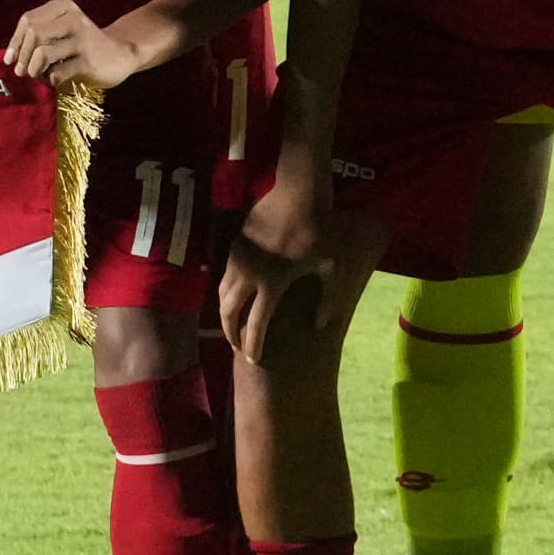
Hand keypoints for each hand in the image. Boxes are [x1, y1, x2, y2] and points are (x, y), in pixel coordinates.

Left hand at [2, 0, 146, 96]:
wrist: (121, 54)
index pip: (28, 20)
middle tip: (22, 71)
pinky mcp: (88, 62)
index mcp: (64, 7)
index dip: (15, 41)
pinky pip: (56, 73)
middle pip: (33, 34)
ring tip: (38, 75)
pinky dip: (50, 80)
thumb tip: (10, 57)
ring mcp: (82, 40)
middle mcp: (74, 19)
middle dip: (23, 56)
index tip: (10, 58)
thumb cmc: (84, 43)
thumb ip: (39, 36)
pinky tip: (55, 80)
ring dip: (34, 69)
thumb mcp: (63, 30)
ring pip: (42, 53)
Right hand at [219, 172, 371, 364]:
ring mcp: (238, 259)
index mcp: (272, 283)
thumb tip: (320, 324)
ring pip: (221, 295)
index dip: (253, 347)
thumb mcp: (332, 267)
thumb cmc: (320, 230)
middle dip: (231, 334)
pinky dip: (226, 294)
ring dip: (225, 314)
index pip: (256, 325)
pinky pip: (224, 277)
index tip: (253, 361)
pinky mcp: (235, 246)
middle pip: (228, 313)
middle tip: (238, 347)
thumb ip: (328, 299)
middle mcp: (249, 274)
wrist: (298, 193)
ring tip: (233, 327)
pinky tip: (235, 298)